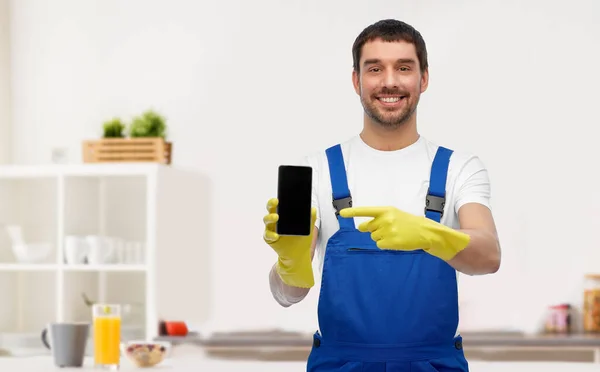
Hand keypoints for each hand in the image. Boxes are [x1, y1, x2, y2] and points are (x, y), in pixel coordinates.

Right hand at [263, 198, 315, 287]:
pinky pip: (267, 235)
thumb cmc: (301, 239)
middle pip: (271, 209)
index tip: (281, 195)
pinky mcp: (270, 238)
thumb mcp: (309, 228)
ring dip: (270, 217)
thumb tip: (313, 209)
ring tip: (276, 217)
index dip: (279, 198)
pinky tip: (276, 235)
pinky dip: (271, 234)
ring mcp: (271, 229)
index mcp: (284, 214)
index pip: (280, 204)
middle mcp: (276, 220)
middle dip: (271, 203)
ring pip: (267, 220)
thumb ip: (311, 218)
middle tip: (276, 201)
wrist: (298, 254)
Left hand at [339, 206, 469, 260]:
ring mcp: (389, 231)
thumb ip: (376, 219)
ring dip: (382, 238)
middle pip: (368, 228)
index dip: (352, 212)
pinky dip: (386, 245)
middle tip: (388, 229)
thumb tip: (360, 227)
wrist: (425, 231)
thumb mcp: (393, 215)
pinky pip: (380, 245)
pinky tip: (396, 241)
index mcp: (386, 210)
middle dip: (373, 230)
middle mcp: (386, 219)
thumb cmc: (408, 222)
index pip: (365, 211)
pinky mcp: (391, 242)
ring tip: (395, 235)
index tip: (341, 213)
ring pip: (374, 238)